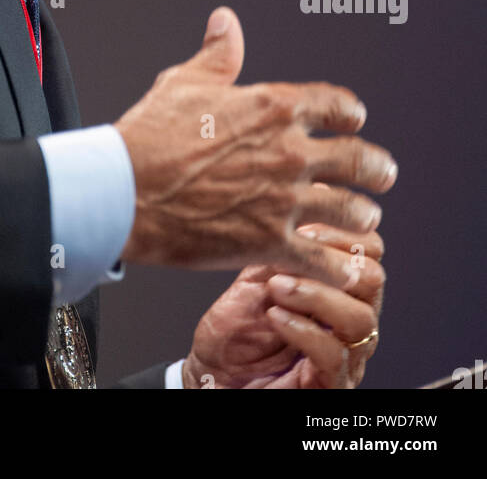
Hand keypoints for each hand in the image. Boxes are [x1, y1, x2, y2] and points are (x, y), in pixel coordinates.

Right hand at [114, 7, 396, 286]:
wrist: (125, 190)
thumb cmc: (148, 135)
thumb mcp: (184, 82)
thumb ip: (218, 54)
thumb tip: (226, 21)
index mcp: (273, 106)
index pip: (337, 105)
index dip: (350, 114)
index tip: (354, 120)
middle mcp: (289, 151)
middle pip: (359, 159)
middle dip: (376, 168)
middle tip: (382, 174)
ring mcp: (285, 199)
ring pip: (352, 210)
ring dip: (362, 215)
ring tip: (364, 219)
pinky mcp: (272, 243)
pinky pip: (326, 261)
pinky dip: (340, 266)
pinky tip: (343, 267)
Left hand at [181, 224, 384, 388]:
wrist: (211, 378)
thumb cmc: (234, 330)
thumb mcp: (257, 274)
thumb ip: (284, 245)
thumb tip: (304, 199)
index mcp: (338, 286)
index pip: (368, 249)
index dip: (340, 229)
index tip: (303, 222)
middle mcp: (349, 320)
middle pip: (373, 279)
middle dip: (332, 258)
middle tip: (294, 250)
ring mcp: (345, 355)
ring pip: (361, 318)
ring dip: (316, 294)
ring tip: (277, 287)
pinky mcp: (331, 385)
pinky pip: (335, 355)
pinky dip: (304, 330)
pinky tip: (276, 316)